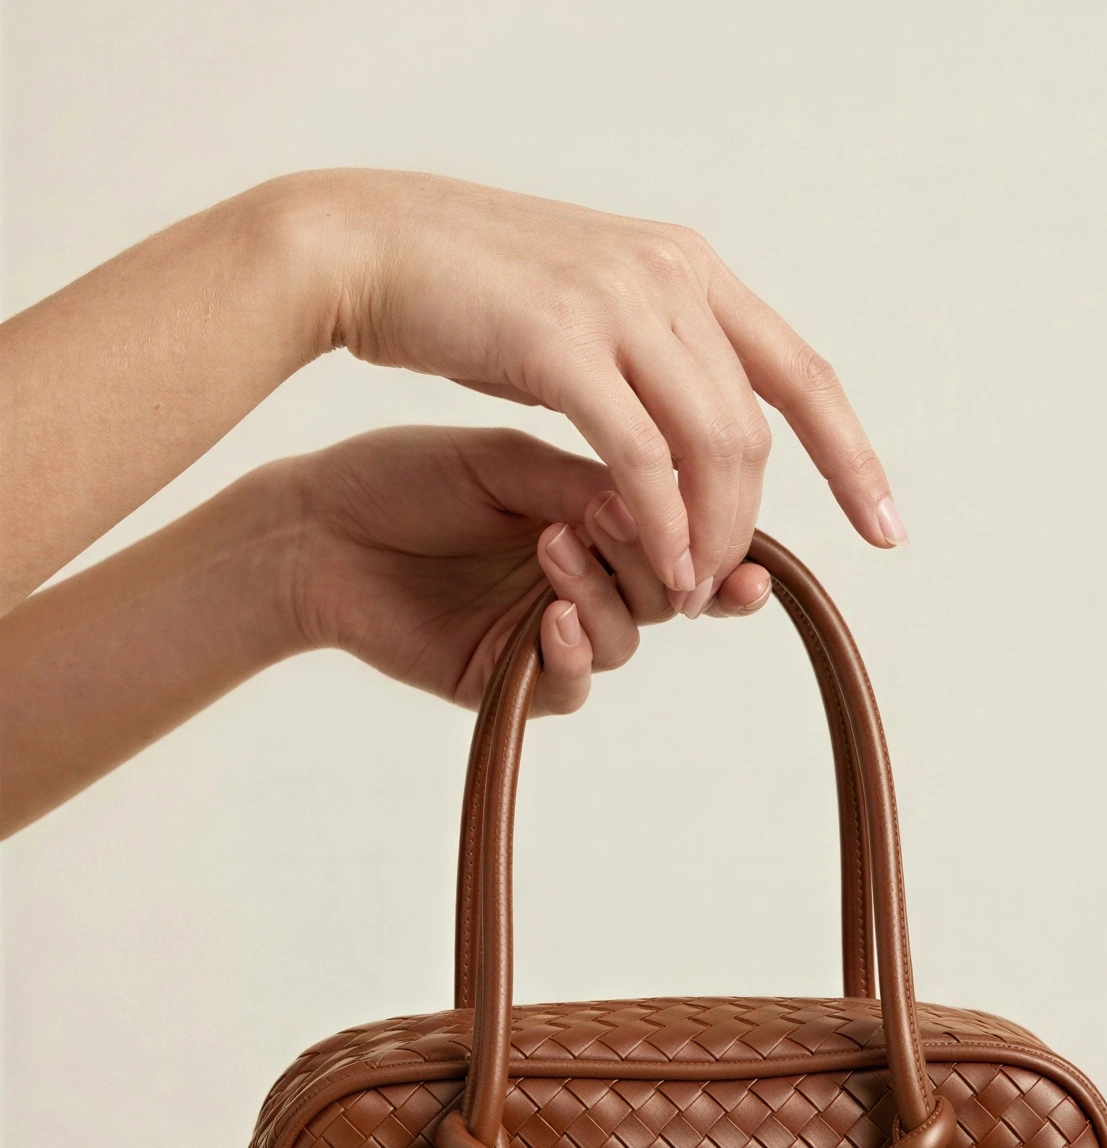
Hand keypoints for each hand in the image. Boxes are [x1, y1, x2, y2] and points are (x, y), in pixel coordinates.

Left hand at [284, 424, 772, 715]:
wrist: (318, 530)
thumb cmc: (403, 481)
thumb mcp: (505, 463)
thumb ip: (586, 481)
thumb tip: (670, 499)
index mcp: (594, 518)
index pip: (681, 536)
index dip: (718, 546)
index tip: (747, 550)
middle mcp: (584, 579)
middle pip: (669, 590)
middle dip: (657, 556)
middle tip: (612, 517)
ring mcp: (549, 633)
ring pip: (627, 636)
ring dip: (605, 592)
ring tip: (553, 548)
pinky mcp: (511, 682)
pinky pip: (572, 685)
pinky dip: (574, 650)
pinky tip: (552, 618)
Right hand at [309, 171, 904, 610]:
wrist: (363, 246)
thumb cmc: (464, 294)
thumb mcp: (586, 317)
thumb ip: (651, 361)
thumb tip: (698, 434)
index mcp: (687, 268)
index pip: (803, 373)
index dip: (851, 456)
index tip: (884, 527)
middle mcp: (670, 275)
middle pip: (757, 427)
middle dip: (751, 521)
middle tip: (723, 587)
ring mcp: (618, 304)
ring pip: (711, 446)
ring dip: (710, 532)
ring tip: (689, 590)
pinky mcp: (561, 345)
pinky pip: (641, 459)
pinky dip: (661, 524)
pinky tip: (661, 568)